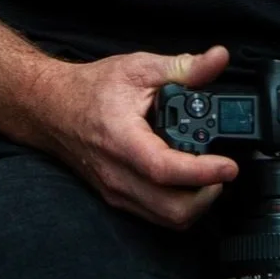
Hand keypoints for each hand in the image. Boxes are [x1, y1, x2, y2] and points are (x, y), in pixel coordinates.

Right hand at [32, 42, 239, 227]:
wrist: (50, 109)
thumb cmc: (89, 89)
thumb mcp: (138, 68)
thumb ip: (183, 67)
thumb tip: (218, 59)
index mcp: (123, 140)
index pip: (165, 169)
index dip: (203, 172)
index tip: (229, 166)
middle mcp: (118, 174)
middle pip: (173, 209)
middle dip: (207, 195)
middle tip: (221, 171)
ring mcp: (116, 191)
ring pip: (167, 219)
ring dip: (196, 203)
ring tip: (207, 176)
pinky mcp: (117, 198)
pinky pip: (156, 216)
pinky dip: (179, 206)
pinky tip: (186, 181)